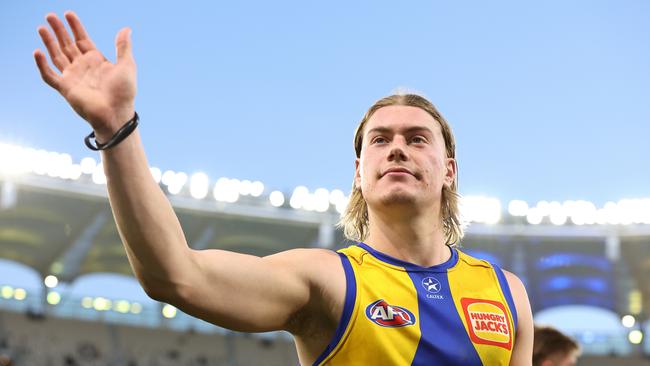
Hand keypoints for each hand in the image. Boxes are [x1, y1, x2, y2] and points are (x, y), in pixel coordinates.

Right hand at [34, 11, 136, 139]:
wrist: (116, 113)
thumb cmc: (124, 92)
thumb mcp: (126, 65)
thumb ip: (123, 47)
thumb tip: (126, 29)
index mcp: (96, 61)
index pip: (82, 39)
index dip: (75, 27)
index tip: (68, 14)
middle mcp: (83, 67)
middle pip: (67, 45)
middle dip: (59, 30)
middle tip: (50, 15)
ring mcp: (73, 77)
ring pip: (56, 56)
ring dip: (49, 42)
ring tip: (41, 28)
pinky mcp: (65, 88)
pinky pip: (50, 75)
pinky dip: (42, 65)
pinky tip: (38, 52)